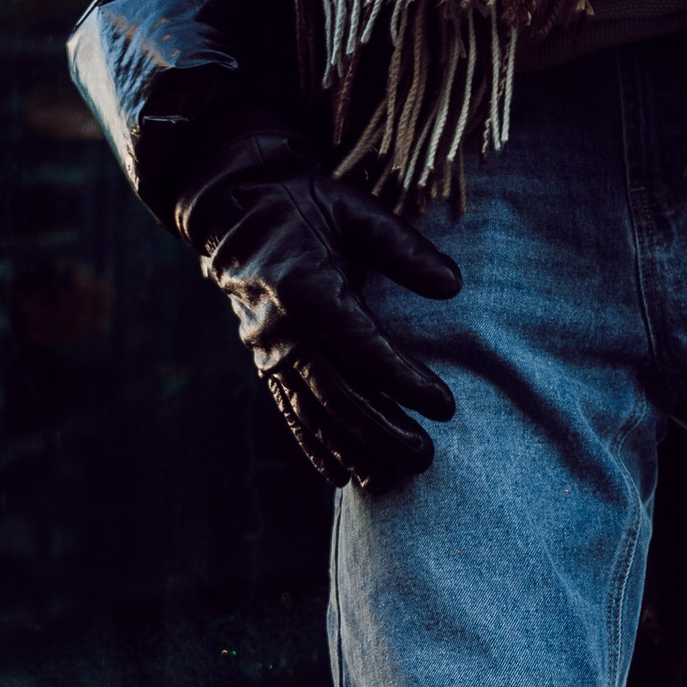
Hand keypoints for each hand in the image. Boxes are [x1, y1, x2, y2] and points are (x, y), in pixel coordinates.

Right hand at [175, 112, 461, 489]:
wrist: (236, 208)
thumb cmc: (304, 205)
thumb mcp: (355, 210)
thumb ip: (403, 248)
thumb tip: (451, 286)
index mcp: (309, 291)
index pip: (365, 347)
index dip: (405, 379)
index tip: (445, 406)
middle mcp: (284, 331)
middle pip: (338, 394)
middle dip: (381, 430)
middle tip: (424, 456)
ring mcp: (269, 351)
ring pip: (313, 412)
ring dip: (351, 450)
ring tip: (390, 481)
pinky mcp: (264, 361)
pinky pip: (290, 412)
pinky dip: (314, 446)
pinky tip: (339, 476)